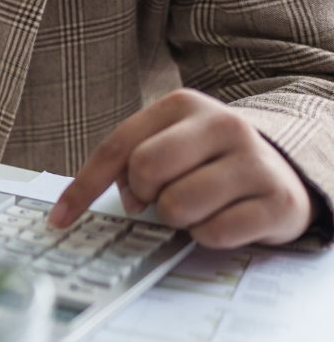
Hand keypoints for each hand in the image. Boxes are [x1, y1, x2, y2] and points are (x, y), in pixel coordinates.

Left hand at [49, 89, 313, 247]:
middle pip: (146, 170)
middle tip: (162, 198)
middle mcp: (223, 124)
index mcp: (183, 105)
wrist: (282, 172)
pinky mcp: (279, 200)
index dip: (83, 188)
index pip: (117, 148)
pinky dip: (208, 236)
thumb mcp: (167, 145)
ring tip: (198, 206)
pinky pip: (214, 233)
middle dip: (145, 195)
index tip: (59, 221)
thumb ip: (129, 162)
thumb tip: (115, 203)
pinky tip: (224, 219)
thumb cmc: (206, 162)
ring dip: (178, 219)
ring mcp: (255, 160)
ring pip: (179, 206)